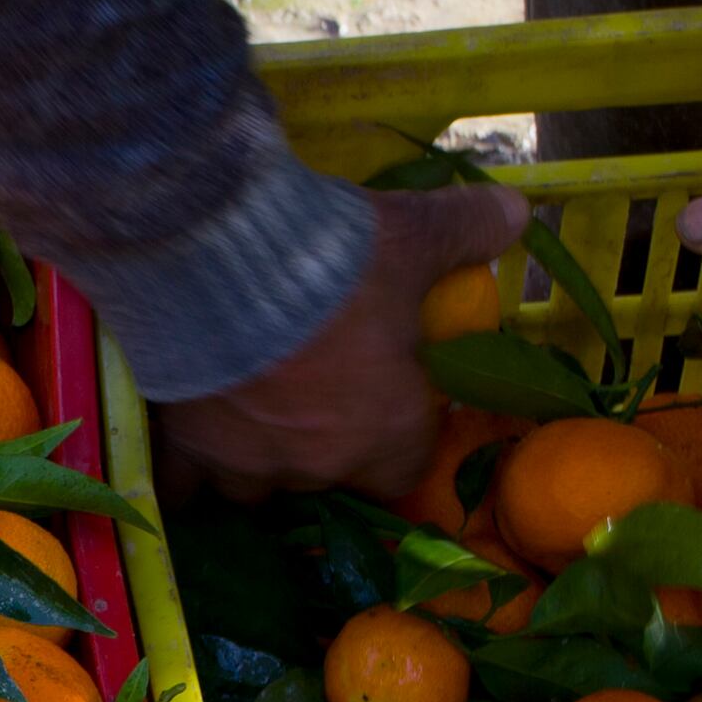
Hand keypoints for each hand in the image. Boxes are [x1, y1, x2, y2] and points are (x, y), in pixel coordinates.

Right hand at [151, 179, 532, 503]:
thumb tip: (517, 213)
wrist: (219, 262)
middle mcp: (320, 465)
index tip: (387, 411)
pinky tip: (184, 448)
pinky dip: (185, 473)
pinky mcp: (187, 447)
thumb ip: (466, 229)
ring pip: (253, 488)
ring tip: (247, 419)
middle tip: (311, 396)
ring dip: (255, 462)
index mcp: (387, 431)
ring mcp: (248, 463)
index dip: (397, 445)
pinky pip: (183, 484)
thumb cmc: (333, 262)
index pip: (403, 475)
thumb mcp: (413, 234)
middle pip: (325, 480)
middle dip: (321, 448)